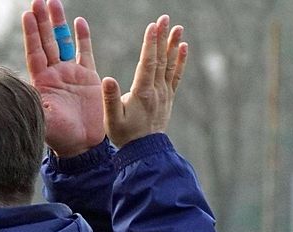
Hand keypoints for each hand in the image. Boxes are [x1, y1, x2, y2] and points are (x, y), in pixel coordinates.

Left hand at [22, 0, 103, 157]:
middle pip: (46, 41)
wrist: (83, 145)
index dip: (31, 33)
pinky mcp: (88, 77)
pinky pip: (85, 52)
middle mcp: (54, 74)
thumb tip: (23, 96)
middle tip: (38, 0)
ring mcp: (70, 73)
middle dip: (43, 20)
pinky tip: (79, 22)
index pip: (34, 51)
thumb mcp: (44, 121)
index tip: (27, 15)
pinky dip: (82, 37)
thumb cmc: (61, 136)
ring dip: (58, 23)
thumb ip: (37, 106)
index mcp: (42, 82)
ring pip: (63, 42)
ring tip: (54, 2)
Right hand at [102, 15, 187, 147]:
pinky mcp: (168, 97)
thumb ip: (110, 99)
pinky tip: (183, 47)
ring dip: (173, 45)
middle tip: (165, 18)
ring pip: (170, 64)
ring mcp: (164, 94)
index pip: (148, 63)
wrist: (144, 152)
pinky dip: (180, 60)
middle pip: (161, 59)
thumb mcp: (112, 119)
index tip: (152, 26)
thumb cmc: (125, 136)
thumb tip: (108, 78)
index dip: (150, 44)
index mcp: (143, 93)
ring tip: (177, 27)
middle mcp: (157, 91)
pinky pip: (176, 75)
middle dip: (162, 37)